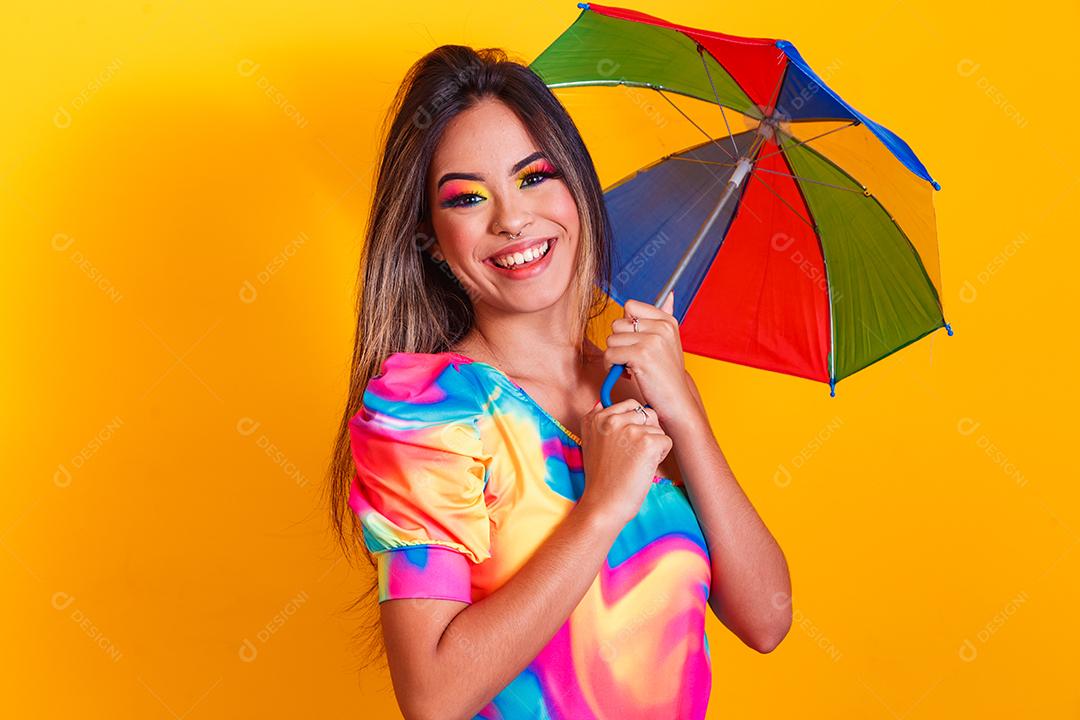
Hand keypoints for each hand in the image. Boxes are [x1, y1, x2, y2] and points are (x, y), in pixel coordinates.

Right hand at [579, 398, 672, 526]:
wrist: (604, 503)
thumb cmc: (602, 477)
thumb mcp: (590, 442)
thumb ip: (599, 420)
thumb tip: (603, 401)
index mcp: (595, 417)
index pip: (629, 405)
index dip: (633, 425)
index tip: (623, 445)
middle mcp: (610, 418)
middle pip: (646, 413)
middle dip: (645, 432)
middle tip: (630, 456)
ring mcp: (629, 429)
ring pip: (657, 427)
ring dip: (653, 445)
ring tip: (636, 463)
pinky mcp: (647, 442)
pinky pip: (666, 441)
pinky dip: (661, 456)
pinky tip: (644, 468)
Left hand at [604, 290, 697, 427]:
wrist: (676, 401)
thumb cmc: (667, 373)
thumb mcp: (669, 341)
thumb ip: (663, 317)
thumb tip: (668, 295)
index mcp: (667, 320)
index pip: (629, 306)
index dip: (626, 326)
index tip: (635, 341)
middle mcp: (661, 327)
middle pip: (617, 324)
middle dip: (618, 343)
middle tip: (631, 359)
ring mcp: (652, 340)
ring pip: (611, 340)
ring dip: (614, 356)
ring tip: (629, 367)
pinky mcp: (641, 355)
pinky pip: (610, 354)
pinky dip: (612, 367)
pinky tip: (626, 374)